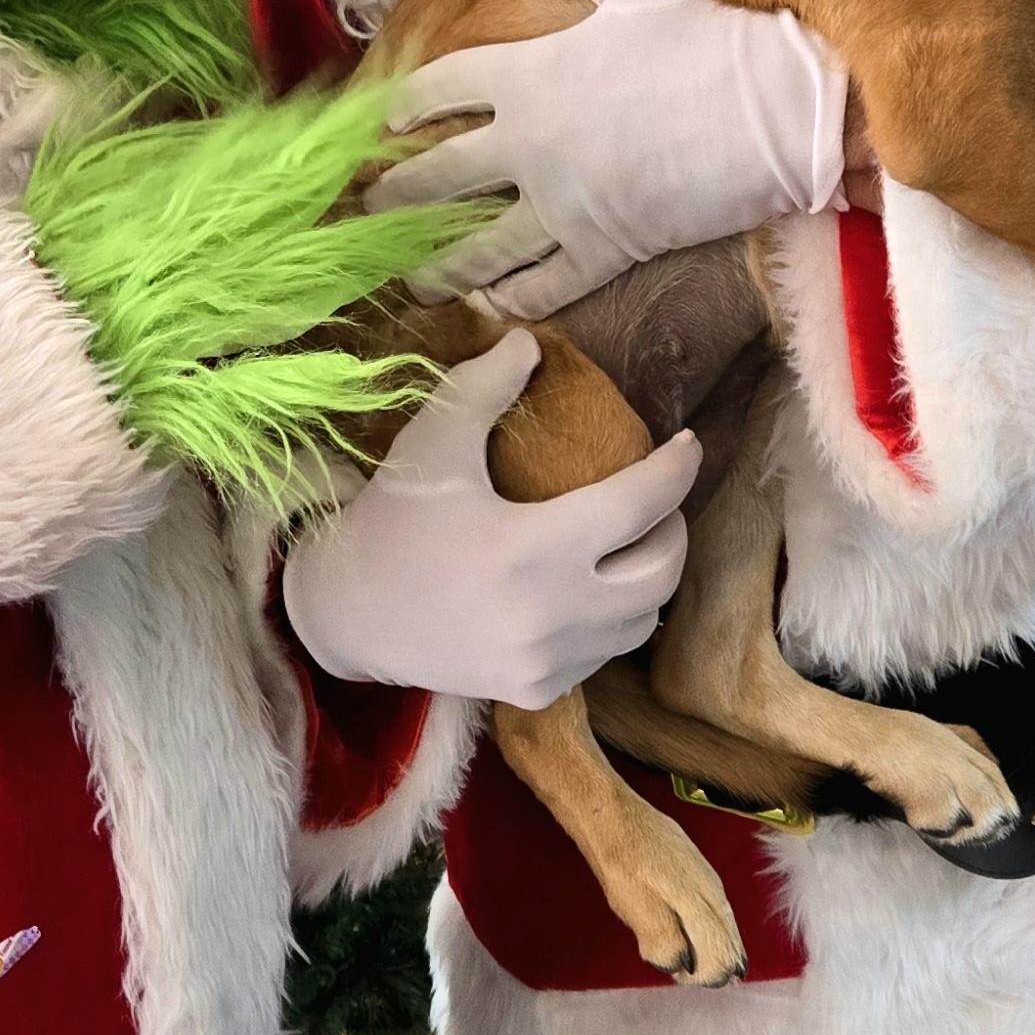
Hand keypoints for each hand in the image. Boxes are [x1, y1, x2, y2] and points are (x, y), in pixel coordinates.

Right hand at [284, 332, 699, 709]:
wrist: (346, 615)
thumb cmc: (390, 520)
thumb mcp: (430, 443)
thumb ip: (482, 387)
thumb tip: (531, 342)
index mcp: (531, 548)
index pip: (640, 504)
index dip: (676, 469)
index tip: (688, 445)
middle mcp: (550, 615)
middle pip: (660, 572)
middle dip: (673, 528)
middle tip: (657, 500)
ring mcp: (546, 662)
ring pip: (641, 620)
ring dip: (648, 578)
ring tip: (630, 544)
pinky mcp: (536, 692)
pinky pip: (604, 654)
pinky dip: (611, 620)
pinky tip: (588, 591)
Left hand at [365, 0, 850, 317]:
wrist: (781, 103)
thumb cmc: (710, 28)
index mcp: (524, 73)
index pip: (438, 90)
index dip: (401, 108)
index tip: (376, 126)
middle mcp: (527, 144)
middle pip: (436, 176)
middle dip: (392, 195)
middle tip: (363, 211)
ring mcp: (561, 203)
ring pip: (476, 246)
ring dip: (435, 264)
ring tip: (407, 277)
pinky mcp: (605, 249)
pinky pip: (544, 283)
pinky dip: (513, 298)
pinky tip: (490, 307)